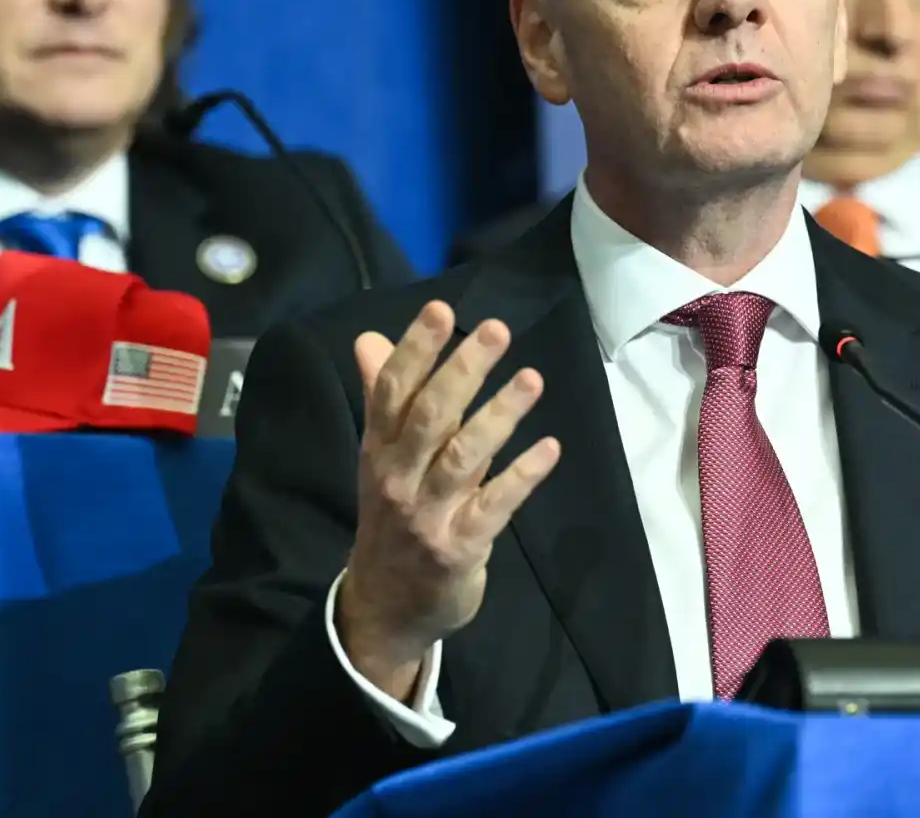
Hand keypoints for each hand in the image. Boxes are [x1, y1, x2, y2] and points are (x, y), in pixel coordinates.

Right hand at [338, 301, 559, 701]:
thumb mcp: (380, 459)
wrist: (384, 609)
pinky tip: (550, 448)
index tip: (439, 309)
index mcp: (379, 449)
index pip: (391, 392)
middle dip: (462, 371)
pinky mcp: (459, 548)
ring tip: (532, 379)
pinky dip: (521, 476)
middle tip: (497, 330)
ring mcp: (428, 515)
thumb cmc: (393, 518)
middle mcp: (398, 478)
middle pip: (429, 417)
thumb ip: (382, 396)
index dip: (414, 350)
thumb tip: (370, 338)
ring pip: (463, 457)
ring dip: (499, 415)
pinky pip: (493, 507)